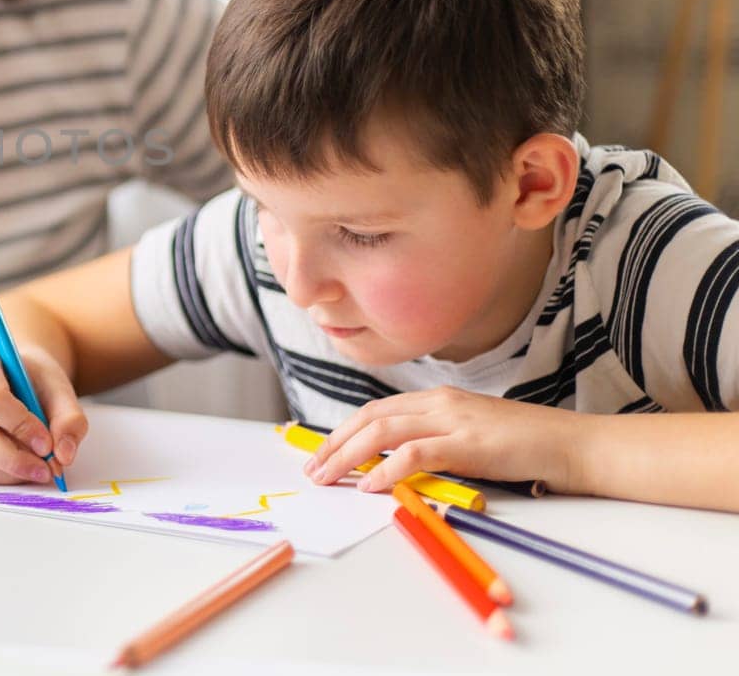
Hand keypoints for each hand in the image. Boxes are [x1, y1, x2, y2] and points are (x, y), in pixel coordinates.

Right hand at [0, 344, 87, 484]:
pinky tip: (24, 467)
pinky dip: (4, 477)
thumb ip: (69, 417)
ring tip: (41, 469)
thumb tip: (63, 455)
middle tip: (49, 468)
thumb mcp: (58, 387)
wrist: (14, 380)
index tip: (47, 443)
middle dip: (16, 458)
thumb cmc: (33, 380)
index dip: (21, 426)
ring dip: (12, 473)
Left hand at [305, 386, 587, 493]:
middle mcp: (440, 403)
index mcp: (438, 399)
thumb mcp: (470, 438)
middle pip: (371, 418)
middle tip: (314, 469)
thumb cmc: (524, 446)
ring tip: (330, 478)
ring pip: (384, 432)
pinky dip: (388, 469)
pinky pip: (416, 454)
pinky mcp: (468, 442)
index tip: (322, 451)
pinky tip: (371, 486)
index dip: (344, 430)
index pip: (377, 410)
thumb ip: (435, 445)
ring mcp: (453, 420)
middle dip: (335, 443)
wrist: (572, 443)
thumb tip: (396, 468)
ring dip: (349, 456)